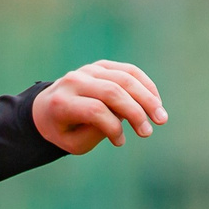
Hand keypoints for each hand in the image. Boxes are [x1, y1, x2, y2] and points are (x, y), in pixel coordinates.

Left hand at [34, 61, 167, 153]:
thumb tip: (124, 117)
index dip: (113, 127)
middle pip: (112, 91)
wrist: (47, 108)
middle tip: (149, 132)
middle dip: (135, 112)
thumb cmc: (63, 131)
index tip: (120, 143)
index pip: (94, 110)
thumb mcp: (73, 143)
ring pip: (124, 78)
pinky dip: (145, 85)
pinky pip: (129, 71)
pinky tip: (156, 102)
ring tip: (161, 118)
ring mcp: (89, 70)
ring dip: (147, 98)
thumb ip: (96, 132)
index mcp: (62, 102)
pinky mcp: (102, 66)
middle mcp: (74, 81)